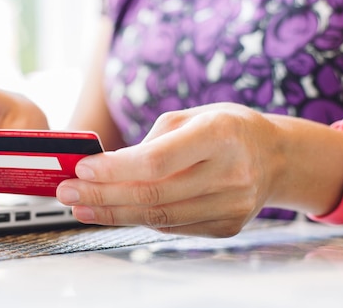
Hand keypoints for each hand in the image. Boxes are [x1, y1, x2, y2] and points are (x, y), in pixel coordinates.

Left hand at [56, 103, 281, 236]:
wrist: (275, 156)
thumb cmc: (225, 128)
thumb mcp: (190, 116)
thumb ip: (150, 142)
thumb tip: (105, 168)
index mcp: (220, 135)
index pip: (157, 161)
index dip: (114, 169)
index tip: (81, 168)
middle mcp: (230, 174)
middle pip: (153, 195)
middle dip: (102, 195)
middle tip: (67, 192)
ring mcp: (232, 206)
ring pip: (159, 218)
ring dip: (112, 213)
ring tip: (80, 206)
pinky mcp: (227, 226)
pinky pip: (172, 227)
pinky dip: (138, 219)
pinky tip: (113, 212)